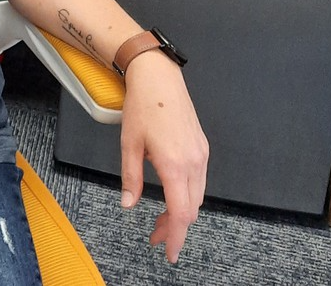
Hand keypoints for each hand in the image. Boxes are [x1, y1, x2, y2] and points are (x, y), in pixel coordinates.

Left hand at [119, 53, 208, 261]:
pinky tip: (172, 194)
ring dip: (181, 212)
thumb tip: (128, 204)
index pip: (180, 213)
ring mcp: (201, 155)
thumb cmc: (142, 106)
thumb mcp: (129, 144)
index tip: (168, 251)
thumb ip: (130, 177)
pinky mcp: (202, 148)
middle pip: (191, 209)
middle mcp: (193, 163)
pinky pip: (199, 181)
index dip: (174, 235)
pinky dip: (187, 195)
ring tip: (160, 218)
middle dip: (174, 228)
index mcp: (174, 164)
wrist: (159, 78)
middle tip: (154, 235)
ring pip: (197, 196)